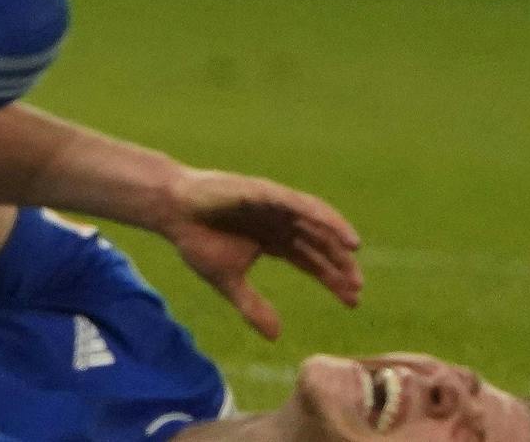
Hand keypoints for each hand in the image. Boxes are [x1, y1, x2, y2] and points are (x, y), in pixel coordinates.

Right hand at [159, 168, 363, 339]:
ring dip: (336, 234)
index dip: (332, 279)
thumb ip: (252, 306)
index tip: (353, 301)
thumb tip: (276, 337)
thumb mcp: (228, 281)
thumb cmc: (197, 240)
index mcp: (273, 240)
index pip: (311, 261)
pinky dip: (320, 214)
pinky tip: (336, 230)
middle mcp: (279, 221)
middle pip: (319, 243)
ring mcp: (274, 205)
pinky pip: (299, 203)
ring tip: (355, 251)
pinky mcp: (265, 191)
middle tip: (357, 288)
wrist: (171, 213)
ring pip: (314, 220)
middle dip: (339, 264)